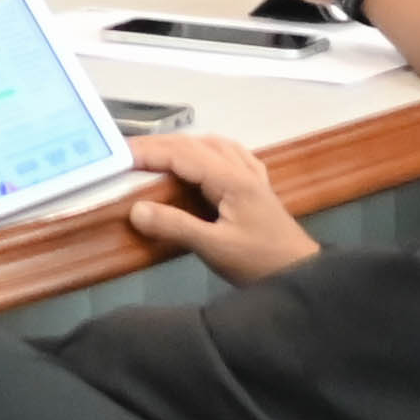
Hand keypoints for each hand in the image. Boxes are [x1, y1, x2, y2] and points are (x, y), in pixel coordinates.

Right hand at [117, 130, 318, 282]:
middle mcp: (242, 171)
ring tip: (156, 152)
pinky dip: (209, 149)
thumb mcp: (215, 248)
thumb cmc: (260, 262)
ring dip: (181, 144)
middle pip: (195, 144)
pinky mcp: (257, 188)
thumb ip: (176, 226)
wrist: (302, 275)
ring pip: (213, 145)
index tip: (117, 155)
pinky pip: (231, 155)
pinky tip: (204, 155)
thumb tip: (136, 210)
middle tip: (125, 152)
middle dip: (158, 144)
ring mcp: (252, 178)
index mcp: (232, 180)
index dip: (148, 152)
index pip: (182, 155)